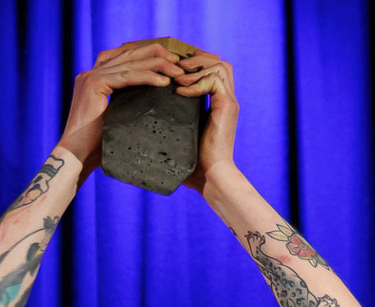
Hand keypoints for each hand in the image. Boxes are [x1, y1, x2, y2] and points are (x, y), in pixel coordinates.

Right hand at [57, 38, 195, 173]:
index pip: (125, 58)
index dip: (148, 56)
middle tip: (178, 60)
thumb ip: (128, 107)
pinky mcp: (94, 83)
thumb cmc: (98, 147)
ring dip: (157, 64)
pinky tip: (164, 81)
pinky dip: (147, 77)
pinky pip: (127, 76)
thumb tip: (153, 110)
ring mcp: (91, 76)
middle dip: (156, 54)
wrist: (77, 157)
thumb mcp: (117, 120)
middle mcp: (91, 73)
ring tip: (177, 70)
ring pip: (130, 63)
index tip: (170, 61)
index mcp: (95, 79)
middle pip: (128, 54)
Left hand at [172, 48, 238, 193]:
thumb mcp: (181, 134)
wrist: (211, 178)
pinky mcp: (227, 107)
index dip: (194, 63)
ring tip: (176, 79)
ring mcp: (229, 102)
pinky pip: (213, 81)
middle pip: (219, 61)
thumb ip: (173, 120)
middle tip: (174, 66)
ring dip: (195, 69)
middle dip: (196, 59)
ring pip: (219, 66)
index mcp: (218, 103)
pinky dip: (195, 84)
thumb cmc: (193, 164)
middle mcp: (226, 99)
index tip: (172, 66)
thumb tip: (145, 119)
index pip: (212, 69)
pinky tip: (179, 93)